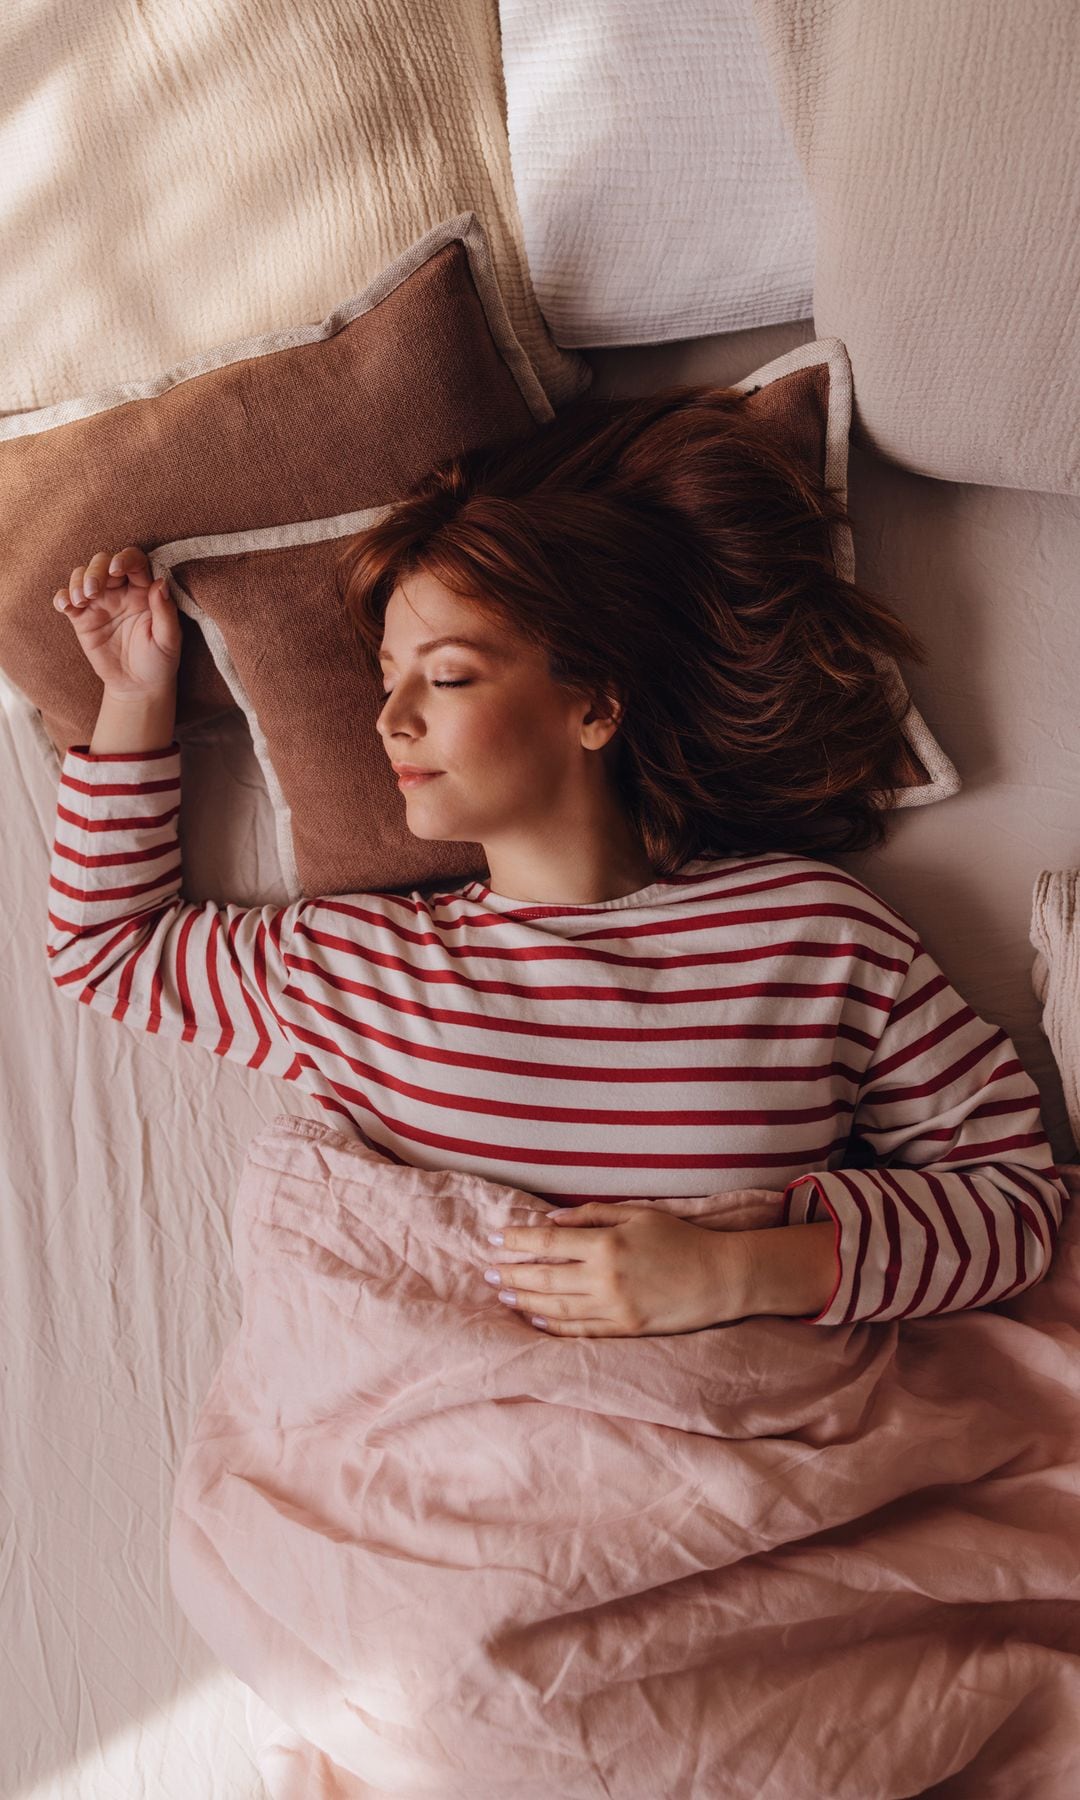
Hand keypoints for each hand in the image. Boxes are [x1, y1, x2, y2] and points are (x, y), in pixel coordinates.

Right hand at [53, 545, 180, 698]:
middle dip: (95, 570)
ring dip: (77, 581)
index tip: (116, 570)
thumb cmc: (159, 661)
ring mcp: (100, 603)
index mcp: (144, 591)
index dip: (124, 559)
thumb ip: (165, 612)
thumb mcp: (168, 640)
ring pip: (82, 576)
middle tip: (93, 590)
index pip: (133, 561)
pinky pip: (67, 600)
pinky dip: (61, 597)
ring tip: (81, 600)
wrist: (137, 687)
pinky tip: (65, 606)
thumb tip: (160, 582)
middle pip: (103, 563)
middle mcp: (121, 591)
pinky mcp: (82, 618)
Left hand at [481, 1203, 747, 1336]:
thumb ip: (593, 1215)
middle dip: (512, 1274)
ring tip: (503, 1296)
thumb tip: (552, 1220)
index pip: (549, 1242)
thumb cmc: (680, 1239)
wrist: (719, 1277)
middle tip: (487, 1272)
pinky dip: (554, 1326)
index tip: (496, 1240)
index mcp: (607, 1244)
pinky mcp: (624, 1329)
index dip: (518, 1241)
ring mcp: (614, 1308)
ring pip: (556, 1308)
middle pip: (545, 1278)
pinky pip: (580, 1330)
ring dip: (525, 1302)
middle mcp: (605, 1278)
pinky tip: (536, 1320)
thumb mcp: (638, 1215)